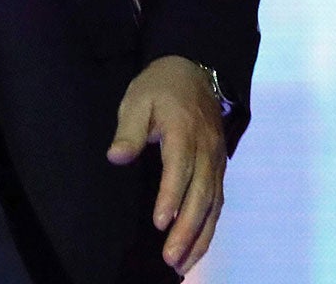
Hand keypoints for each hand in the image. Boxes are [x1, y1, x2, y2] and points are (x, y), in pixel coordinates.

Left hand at [106, 54, 227, 274]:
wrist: (193, 71)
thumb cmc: (160, 87)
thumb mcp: (138, 99)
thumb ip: (129, 129)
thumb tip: (116, 157)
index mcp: (183, 131)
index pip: (179, 169)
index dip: (170, 198)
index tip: (159, 223)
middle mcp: (205, 150)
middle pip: (200, 195)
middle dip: (186, 229)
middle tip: (169, 257)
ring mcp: (216, 161)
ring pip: (212, 205)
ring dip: (200, 236)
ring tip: (182, 264)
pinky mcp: (219, 168)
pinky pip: (218, 202)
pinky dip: (209, 228)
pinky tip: (196, 247)